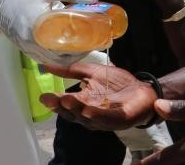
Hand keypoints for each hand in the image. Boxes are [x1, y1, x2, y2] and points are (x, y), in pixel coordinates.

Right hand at [0, 0, 96, 65]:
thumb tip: (94, 0)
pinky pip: (50, 60)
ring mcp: (30, 50)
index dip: (85, 44)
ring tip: (90, 45)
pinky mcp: (29, 52)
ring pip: (58, 61)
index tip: (100, 39)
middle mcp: (33, 42)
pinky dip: (64, 57)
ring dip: (75, 56)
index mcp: (38, 25)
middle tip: (100, 43)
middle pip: (64, 56)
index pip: (65, 43)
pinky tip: (75, 48)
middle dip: (84, 51)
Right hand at [39, 61, 157, 130]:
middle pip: (73, 112)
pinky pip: (106, 118)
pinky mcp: (118, 119)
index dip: (55, 101)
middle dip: (62, 106)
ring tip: (67, 100)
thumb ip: (72, 70)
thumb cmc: (117, 83)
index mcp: (83, 102)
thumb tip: (47, 65)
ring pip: (87, 116)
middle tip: (50, 99)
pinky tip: (88, 110)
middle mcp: (90, 113)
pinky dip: (96, 115)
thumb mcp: (92, 72)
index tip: (43, 96)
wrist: (142, 90)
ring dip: (77, 109)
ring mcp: (104, 118)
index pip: (66, 104)